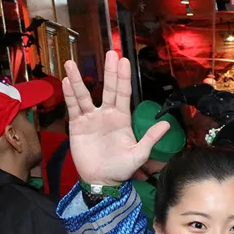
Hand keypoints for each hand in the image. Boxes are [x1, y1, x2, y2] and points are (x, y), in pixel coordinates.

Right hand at [63, 50, 169, 186]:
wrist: (102, 181)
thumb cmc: (122, 168)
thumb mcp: (139, 154)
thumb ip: (150, 138)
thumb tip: (167, 124)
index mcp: (122, 118)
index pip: (123, 93)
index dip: (123, 77)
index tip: (123, 60)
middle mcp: (106, 114)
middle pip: (107, 88)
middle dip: (109, 71)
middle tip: (110, 53)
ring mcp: (91, 118)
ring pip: (84, 95)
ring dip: (78, 80)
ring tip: (72, 63)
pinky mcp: (77, 126)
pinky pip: (73, 107)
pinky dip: (70, 95)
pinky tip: (67, 82)